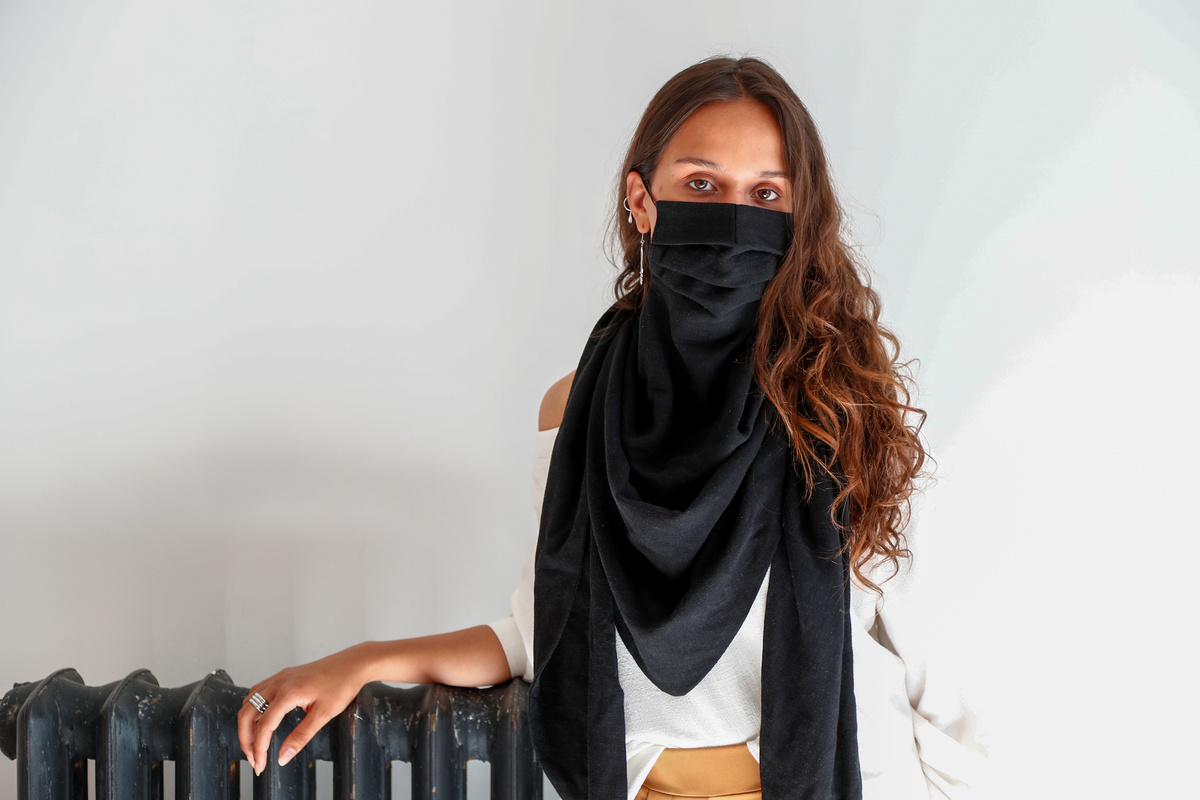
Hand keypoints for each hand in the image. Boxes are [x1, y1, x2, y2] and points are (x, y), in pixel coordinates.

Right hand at [237, 643, 373, 774]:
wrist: (354, 663)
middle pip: (247, 712)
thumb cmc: (343, 684)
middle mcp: (279, 682)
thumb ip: (301, 737)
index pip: (263, 725)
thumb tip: (283, 757)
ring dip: (247, 723)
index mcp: (288, 692)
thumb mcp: (324, 715)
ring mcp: (280, 677)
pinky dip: (253, 708)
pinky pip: (258, 692)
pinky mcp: (284, 675)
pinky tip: (260, 719)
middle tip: (253, 757)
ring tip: (254, 742)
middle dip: (245, 738)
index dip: (259, 748)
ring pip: (249, 701)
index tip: (260, 765)